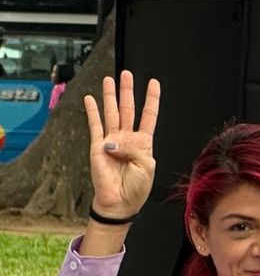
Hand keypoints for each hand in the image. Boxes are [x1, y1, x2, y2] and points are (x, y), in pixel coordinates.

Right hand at [84, 70, 161, 219]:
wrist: (120, 201)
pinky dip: (93, 111)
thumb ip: (136, 150)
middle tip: (126, 74)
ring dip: (110, 96)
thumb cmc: (136, 187)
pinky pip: (95, 125)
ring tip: (110, 79)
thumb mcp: (147, 166)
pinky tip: (91, 99)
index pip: (148, 116)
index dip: (152, 99)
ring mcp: (112, 140)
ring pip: (112, 112)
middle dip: (127, 91)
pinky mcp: (98, 145)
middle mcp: (127, 138)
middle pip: (128, 109)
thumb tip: (116, 141)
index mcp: (144, 143)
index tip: (154, 83)